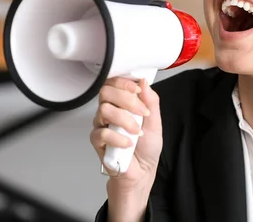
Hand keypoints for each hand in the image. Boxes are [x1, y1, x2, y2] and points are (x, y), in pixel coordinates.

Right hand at [90, 77, 162, 193]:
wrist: (143, 171)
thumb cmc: (147, 147)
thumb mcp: (155, 120)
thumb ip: (151, 101)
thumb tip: (144, 82)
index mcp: (122, 104)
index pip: (114, 83)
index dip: (124, 83)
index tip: (137, 89)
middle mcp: (109, 112)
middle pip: (105, 92)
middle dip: (126, 99)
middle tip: (142, 112)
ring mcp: (102, 126)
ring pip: (104, 110)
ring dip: (125, 120)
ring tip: (137, 132)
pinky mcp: (98, 142)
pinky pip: (102, 133)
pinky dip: (118, 138)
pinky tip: (128, 144)